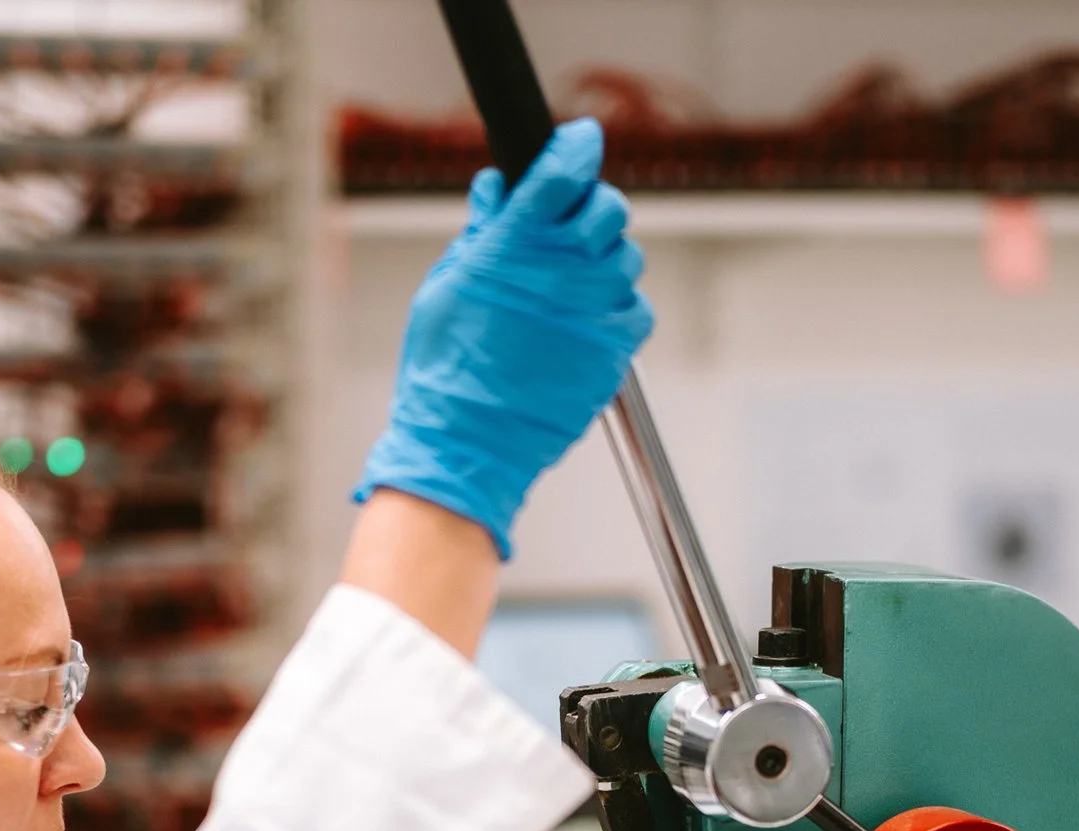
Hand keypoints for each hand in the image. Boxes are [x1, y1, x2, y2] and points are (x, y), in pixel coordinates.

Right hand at [352, 118, 653, 559]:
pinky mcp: (614, 350)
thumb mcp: (446, 286)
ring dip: (604, 261)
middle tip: (572, 225)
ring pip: (625, 258)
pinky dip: (616, 307)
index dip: (576, 148)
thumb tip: (498, 189)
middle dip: (593, 207)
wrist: (467, 442)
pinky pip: (635, 309)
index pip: (562, 172)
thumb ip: (481, 232)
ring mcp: (594, 310)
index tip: (580, 139)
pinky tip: (585, 320)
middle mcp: (562, 270)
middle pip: (607, 209)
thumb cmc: (444, 368)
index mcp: (514, 245)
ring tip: (571, 286)